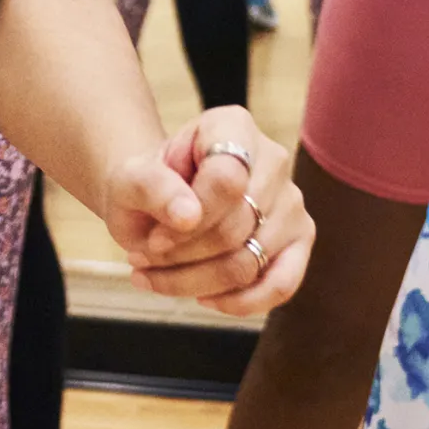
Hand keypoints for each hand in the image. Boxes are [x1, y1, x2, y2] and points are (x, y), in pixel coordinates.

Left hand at [94, 109, 309, 316]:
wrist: (160, 204)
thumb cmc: (147, 188)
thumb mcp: (129, 180)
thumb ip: (152, 187)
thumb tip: (188, 215)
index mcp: (232, 126)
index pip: (227, 179)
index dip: (190, 221)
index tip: (153, 238)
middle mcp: (273, 159)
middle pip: (237, 227)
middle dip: (183, 256)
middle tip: (143, 259)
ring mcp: (292, 201)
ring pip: (250, 262)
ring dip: (196, 283)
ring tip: (158, 277)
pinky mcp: (299, 241)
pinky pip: (282, 284)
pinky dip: (240, 302)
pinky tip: (205, 298)